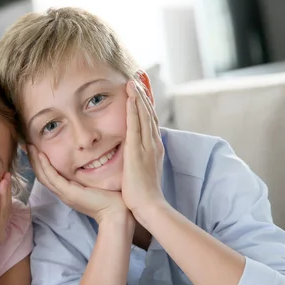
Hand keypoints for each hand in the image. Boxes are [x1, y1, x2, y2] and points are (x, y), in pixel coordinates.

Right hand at [27, 145, 130, 224]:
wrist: (116, 214)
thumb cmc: (112, 199)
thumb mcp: (97, 184)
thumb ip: (92, 174)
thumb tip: (97, 159)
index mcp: (68, 191)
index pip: (49, 175)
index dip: (41, 163)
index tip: (36, 149)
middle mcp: (63, 193)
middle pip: (41, 175)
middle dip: (33, 160)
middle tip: (27, 145)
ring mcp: (65, 193)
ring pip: (43, 176)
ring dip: (35, 160)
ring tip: (29, 146)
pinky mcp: (69, 193)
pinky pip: (53, 177)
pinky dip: (45, 166)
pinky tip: (40, 155)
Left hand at [122, 80, 165, 218]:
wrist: (148, 205)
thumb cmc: (143, 195)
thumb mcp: (142, 173)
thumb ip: (139, 162)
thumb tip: (134, 159)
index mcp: (154, 149)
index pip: (151, 122)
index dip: (146, 106)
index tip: (141, 92)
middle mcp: (153, 144)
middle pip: (150, 114)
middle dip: (144, 95)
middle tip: (138, 78)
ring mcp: (147, 145)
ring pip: (145, 114)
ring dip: (139, 96)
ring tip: (133, 80)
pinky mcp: (138, 149)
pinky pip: (136, 123)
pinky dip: (135, 107)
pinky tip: (131, 95)